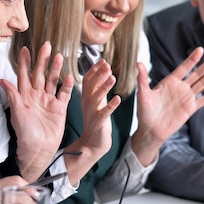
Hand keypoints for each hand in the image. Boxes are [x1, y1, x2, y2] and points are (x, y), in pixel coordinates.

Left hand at [0, 41, 72, 180]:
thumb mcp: (17, 114)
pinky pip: (64, 94)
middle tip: (46, 46)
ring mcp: (49, 101)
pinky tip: (70, 76)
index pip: (24, 75)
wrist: (39, 149)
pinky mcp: (59, 108)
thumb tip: (3, 80)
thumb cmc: (25, 134)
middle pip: (40, 74)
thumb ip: (12, 96)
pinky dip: (67, 85)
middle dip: (43, 60)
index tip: (25, 49)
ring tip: (60, 56)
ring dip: (56, 69)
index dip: (24, 62)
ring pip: (53, 81)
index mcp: (24, 96)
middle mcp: (37, 96)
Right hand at [63, 60, 120, 184]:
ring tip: (113, 77)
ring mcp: (92, 113)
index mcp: (86, 98)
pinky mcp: (98, 123)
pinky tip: (118, 99)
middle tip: (107, 65)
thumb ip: (98, 88)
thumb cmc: (96, 121)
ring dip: (104, 87)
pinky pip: (104, 113)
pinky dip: (111, 105)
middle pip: (91, 86)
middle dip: (99, 74)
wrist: (92, 143)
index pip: (87, 80)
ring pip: (97, 98)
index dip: (94, 70)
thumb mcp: (96, 102)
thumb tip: (104, 71)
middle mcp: (87, 104)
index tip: (103, 60)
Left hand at [131, 47, 203, 165]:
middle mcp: (180, 88)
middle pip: (196, 74)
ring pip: (202, 84)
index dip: (192, 59)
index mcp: (170, 82)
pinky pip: (203, 100)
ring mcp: (186, 98)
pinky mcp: (190, 108)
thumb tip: (138, 63)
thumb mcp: (143, 94)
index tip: (200, 49)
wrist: (150, 130)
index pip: (184, 68)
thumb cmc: (144, 112)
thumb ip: (142, 78)